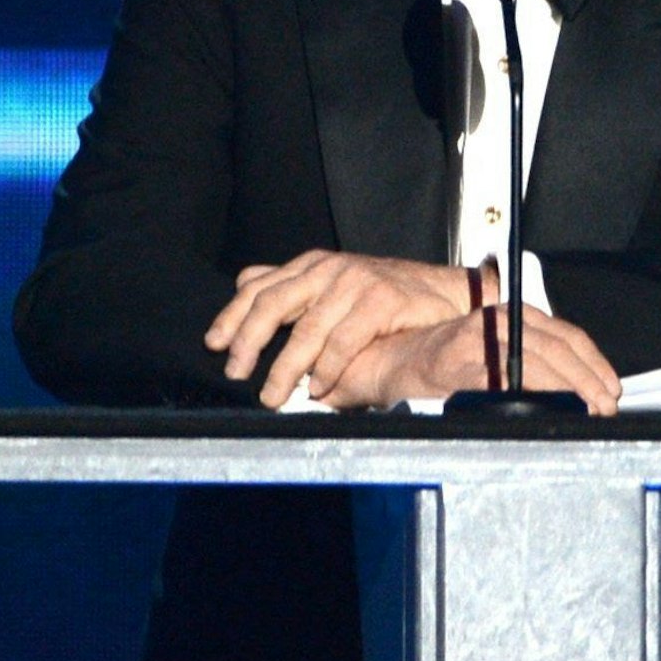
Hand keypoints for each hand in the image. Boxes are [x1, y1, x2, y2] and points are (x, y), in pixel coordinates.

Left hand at [203, 251, 473, 406]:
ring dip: (285, 368)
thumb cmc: (384, 298)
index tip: (214, 344)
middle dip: (248, 340)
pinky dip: (327, 369)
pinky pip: (344, 341)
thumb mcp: (333, 286)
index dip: (232, 315)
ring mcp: (356, 281)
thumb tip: (246, 284)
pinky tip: (317, 389)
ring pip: (307, 329)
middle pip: (274, 302)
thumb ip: (294, 289)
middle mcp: (329, 269)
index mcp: (312, 266)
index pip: (259, 286)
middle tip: (236, 372)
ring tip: (272, 395)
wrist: (445, 296)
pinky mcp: (381, 299)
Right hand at [314, 305, 621, 415]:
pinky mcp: (457, 365)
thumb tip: (579, 390)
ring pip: (535, 363)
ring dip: (565, 391)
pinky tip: (542, 413)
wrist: (394, 362)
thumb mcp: (494, 352)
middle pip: (557, 349)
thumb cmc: (445, 363)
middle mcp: (497, 321)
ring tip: (583, 414)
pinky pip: (500, 381)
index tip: (610, 389)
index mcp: (511, 315)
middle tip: (604, 409)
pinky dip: (525, 397)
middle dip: (586, 382)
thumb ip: (530, 360)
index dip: (593, 364)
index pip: (566, 334)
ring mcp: (476, 341)